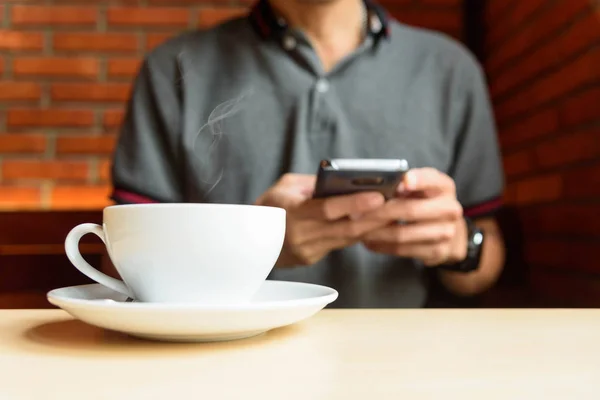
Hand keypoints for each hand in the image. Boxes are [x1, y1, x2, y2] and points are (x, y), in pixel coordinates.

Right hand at [255, 173, 387, 266]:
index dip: (354, 203)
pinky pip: (342, 244)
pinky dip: (361, 234)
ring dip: (374, 226)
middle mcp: (301, 236)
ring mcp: (308, 251)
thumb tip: (344, 182)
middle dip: (375, 217)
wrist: (248, 239)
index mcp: (292, 214)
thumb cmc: (269, 205)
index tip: (379, 196)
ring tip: (395, 213)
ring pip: (348, 238)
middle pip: (345, 227)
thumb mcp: (286, 186)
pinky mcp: (312, 258)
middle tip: (399, 205)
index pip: (328, 210)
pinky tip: (378, 225)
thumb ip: (313, 185)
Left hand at [361, 168, 466, 265]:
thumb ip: (403, 185)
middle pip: (410, 210)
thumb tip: (375, 189)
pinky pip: (402, 249)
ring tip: (356, 228)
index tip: (401, 182)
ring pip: (402, 233)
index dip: (417, 180)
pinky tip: (368, 241)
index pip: (432, 179)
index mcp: (444, 186)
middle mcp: (450, 208)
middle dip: (379, 212)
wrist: (449, 231)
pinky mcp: (438, 252)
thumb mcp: (420, 188)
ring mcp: (446, 232)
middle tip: (355, 213)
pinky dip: (381, 246)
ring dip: (375, 232)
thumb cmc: (425, 202)